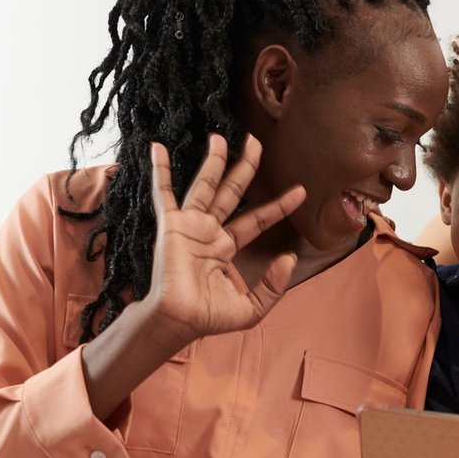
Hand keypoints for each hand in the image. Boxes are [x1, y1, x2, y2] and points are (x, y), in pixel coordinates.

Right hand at [144, 134, 306, 343]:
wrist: (179, 321)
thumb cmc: (208, 318)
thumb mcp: (252, 308)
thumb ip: (273, 285)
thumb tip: (290, 258)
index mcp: (226, 247)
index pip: (257, 219)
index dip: (279, 205)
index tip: (300, 191)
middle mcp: (209, 231)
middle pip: (232, 190)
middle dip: (245, 165)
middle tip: (256, 141)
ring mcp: (190, 225)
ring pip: (205, 184)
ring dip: (212, 160)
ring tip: (220, 136)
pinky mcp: (171, 225)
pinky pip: (164, 193)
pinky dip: (160, 170)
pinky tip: (158, 148)